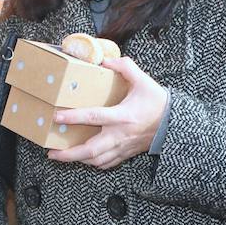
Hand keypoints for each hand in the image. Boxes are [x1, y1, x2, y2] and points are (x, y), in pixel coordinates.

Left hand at [48, 57, 168, 168]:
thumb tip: (106, 61)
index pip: (94, 117)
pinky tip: (84, 158)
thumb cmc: (158, 102)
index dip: (74, 117)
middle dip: (69, 154)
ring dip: (77, 160)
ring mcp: (122, 147)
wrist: (173, 124)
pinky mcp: (125, 153)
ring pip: (96, 160)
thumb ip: (125, 67)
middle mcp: (120, 134)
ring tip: (62, 156)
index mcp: (122, 116)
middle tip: (51, 153)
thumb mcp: (143, 81)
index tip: (56, 116)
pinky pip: (106, 163)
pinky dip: (93, 163)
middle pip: (90, 150)